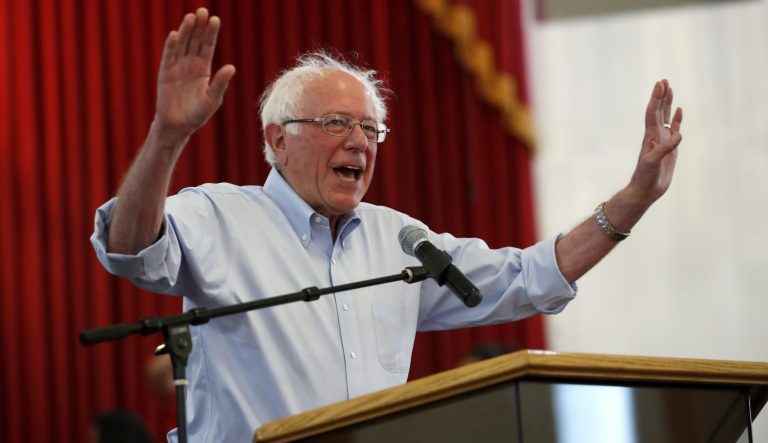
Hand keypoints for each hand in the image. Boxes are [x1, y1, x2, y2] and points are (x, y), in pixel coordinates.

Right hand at [154, 8, 235, 141]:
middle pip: (195, 41)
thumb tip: (231, 67)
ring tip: (190, 17)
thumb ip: (220, 83)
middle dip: (199, 26)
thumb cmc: (197, 114)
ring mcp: (176, 67)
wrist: (178, 126)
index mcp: (203, 69)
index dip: (210, 33)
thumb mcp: (212, 99)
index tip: (214, 19)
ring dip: (185, 31)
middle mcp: (190, 64)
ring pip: (181, 45)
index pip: (207, 46)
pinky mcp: (165, 73)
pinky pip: (168, 57)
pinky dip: (171, 46)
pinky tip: (174, 35)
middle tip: (202, 11)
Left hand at [627, 79, 682, 205]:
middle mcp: (655, 136)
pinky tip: (678, 111)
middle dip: (661, 96)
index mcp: (650, 136)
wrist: (645, 190)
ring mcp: (662, 141)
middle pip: (658, 111)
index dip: (656, 98)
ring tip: (670, 89)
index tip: (660, 84)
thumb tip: (678, 135)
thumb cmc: (645, 177)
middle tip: (664, 80)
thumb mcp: (654, 162)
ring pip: (665, 118)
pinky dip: (676, 119)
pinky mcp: (670, 149)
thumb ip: (665, 148)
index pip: (652, 113)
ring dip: (667, 104)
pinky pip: (673, 130)